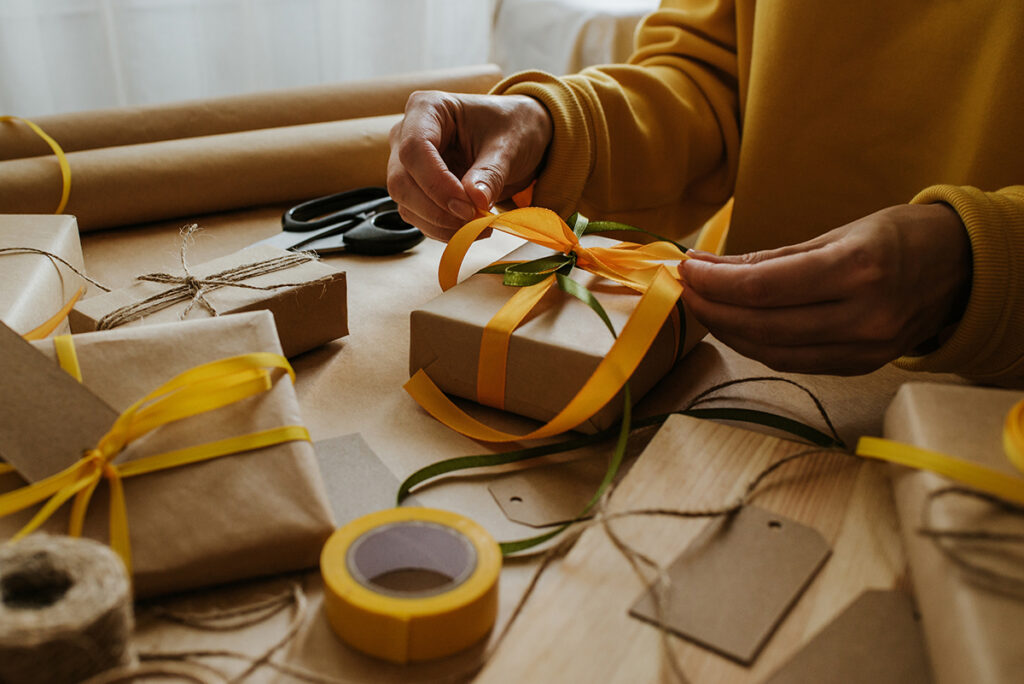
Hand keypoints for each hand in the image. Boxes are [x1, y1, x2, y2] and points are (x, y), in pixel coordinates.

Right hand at [387, 91, 552, 240]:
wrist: (515, 136)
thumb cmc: (511, 127)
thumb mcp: (509, 145)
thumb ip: (491, 173)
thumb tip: (475, 202)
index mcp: (427, 109)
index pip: (414, 150)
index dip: (437, 184)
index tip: (468, 207)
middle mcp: (406, 134)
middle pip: (401, 182)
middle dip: (437, 210)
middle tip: (475, 221)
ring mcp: (407, 164)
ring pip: (406, 204)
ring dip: (441, 225)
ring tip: (480, 226)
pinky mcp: (415, 188)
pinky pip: (418, 217)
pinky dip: (443, 229)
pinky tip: (471, 228)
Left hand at [678, 203, 972, 374]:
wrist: (960, 268)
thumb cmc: (896, 238)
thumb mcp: (836, 233)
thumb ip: (770, 258)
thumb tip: (709, 268)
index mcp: (858, 269)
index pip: (763, 288)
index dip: (715, 283)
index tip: (686, 269)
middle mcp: (864, 315)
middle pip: (763, 325)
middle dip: (713, 310)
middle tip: (686, 291)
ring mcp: (866, 348)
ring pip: (774, 352)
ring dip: (730, 333)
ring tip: (705, 309)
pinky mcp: (862, 366)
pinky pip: (796, 363)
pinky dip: (759, 347)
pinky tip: (738, 328)